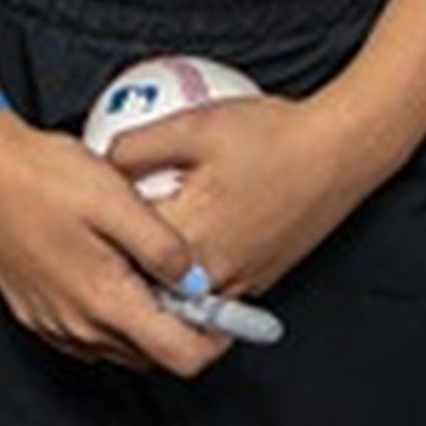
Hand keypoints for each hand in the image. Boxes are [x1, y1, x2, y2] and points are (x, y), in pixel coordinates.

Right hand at [0, 110, 235, 378]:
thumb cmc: (43, 176)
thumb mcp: (116, 198)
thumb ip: (163, 247)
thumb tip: (199, 282)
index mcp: (105, 302)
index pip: (181, 356)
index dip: (217, 339)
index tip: (232, 310)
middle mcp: (79, 326)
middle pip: (154, 355)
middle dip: (184, 327)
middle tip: (194, 279)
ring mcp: (53, 324)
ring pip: (122, 345)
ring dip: (148, 320)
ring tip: (155, 268)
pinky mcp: (36, 313)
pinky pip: (90, 333)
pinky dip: (114, 314)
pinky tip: (116, 270)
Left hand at [102, 91, 392, 300]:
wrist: (340, 151)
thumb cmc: (272, 135)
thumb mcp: (193, 125)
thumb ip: (138, 146)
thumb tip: (101, 162)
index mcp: (190, 235)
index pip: (125, 253)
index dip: (101, 237)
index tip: (85, 221)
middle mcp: (213, 271)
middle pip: (149, 286)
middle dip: (123, 268)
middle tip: (99, 247)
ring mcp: (240, 282)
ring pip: (181, 300)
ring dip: (157, 282)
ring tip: (133, 254)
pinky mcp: (259, 281)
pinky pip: (213, 293)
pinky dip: (192, 280)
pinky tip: (183, 249)